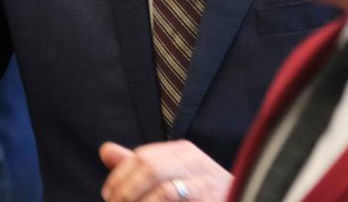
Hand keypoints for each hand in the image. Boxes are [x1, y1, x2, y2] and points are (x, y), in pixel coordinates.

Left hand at [99, 140, 231, 201]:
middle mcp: (196, 163)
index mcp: (182, 151)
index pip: (142, 156)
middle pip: (150, 169)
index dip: (120, 176)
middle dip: (126, 191)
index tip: (108, 195)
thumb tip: (105, 150)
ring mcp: (207, 185)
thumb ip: (137, 164)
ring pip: (164, 191)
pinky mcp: (215, 201)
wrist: (243, 199)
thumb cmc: (200, 193)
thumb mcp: (170, 173)